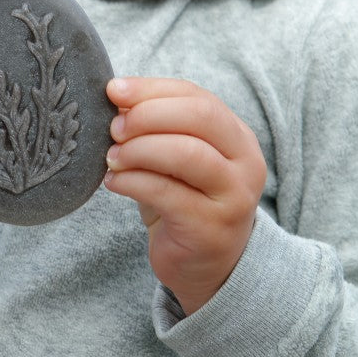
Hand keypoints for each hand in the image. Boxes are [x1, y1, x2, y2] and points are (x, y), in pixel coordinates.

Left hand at [104, 77, 265, 314]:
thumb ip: (157, 128)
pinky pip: (167, 193)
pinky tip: (113, 182)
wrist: (206, 267)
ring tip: (112, 157)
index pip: (197, 97)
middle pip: (200, 117)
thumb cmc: (185, 202)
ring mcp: (234, 197)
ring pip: (186, 153)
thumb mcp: (176, 159)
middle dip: (148, 115)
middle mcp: (245, 162)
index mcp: (238, 137)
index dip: (152, 89)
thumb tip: (116, 97)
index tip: (113, 90)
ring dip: (139, 149)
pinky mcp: (210, 228)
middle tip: (113, 128)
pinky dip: (132, 182)